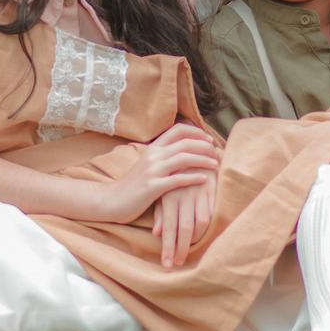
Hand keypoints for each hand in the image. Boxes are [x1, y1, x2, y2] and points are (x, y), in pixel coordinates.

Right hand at [100, 124, 220, 226]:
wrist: (112, 200)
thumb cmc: (134, 185)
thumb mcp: (148, 165)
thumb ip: (163, 157)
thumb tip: (184, 151)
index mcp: (153, 148)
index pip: (178, 130)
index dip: (196, 132)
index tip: (209, 140)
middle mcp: (153, 155)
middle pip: (185, 143)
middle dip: (205, 146)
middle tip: (217, 152)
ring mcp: (152, 170)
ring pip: (183, 158)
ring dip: (203, 160)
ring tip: (216, 164)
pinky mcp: (152, 187)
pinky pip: (177, 180)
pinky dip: (193, 178)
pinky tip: (204, 179)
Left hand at [152, 171, 216, 268]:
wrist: (194, 151)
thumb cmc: (174, 177)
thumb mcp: (164, 192)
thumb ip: (160, 212)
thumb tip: (156, 233)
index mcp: (169, 195)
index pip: (169, 226)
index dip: (168, 246)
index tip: (166, 263)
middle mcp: (184, 194)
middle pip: (184, 228)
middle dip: (180, 249)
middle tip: (177, 263)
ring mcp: (200, 192)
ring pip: (201, 223)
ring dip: (196, 241)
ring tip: (189, 253)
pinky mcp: (212, 190)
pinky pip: (213, 213)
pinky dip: (209, 227)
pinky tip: (203, 238)